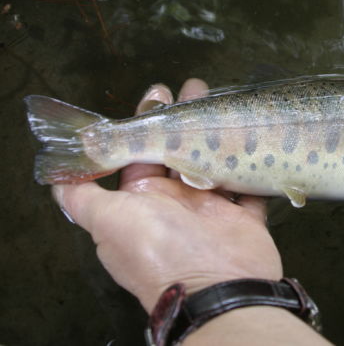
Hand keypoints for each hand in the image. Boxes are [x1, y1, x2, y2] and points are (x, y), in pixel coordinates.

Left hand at [52, 79, 281, 313]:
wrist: (217, 289)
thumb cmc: (159, 249)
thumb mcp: (109, 223)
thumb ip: (83, 198)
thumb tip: (58, 176)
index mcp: (142, 200)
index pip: (140, 152)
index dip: (145, 122)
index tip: (157, 94)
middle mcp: (175, 202)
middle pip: (178, 151)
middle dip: (183, 119)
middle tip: (193, 88)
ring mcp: (211, 208)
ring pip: (214, 161)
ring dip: (217, 134)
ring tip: (223, 102)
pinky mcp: (244, 215)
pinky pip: (249, 184)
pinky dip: (251, 165)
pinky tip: (252, 136)